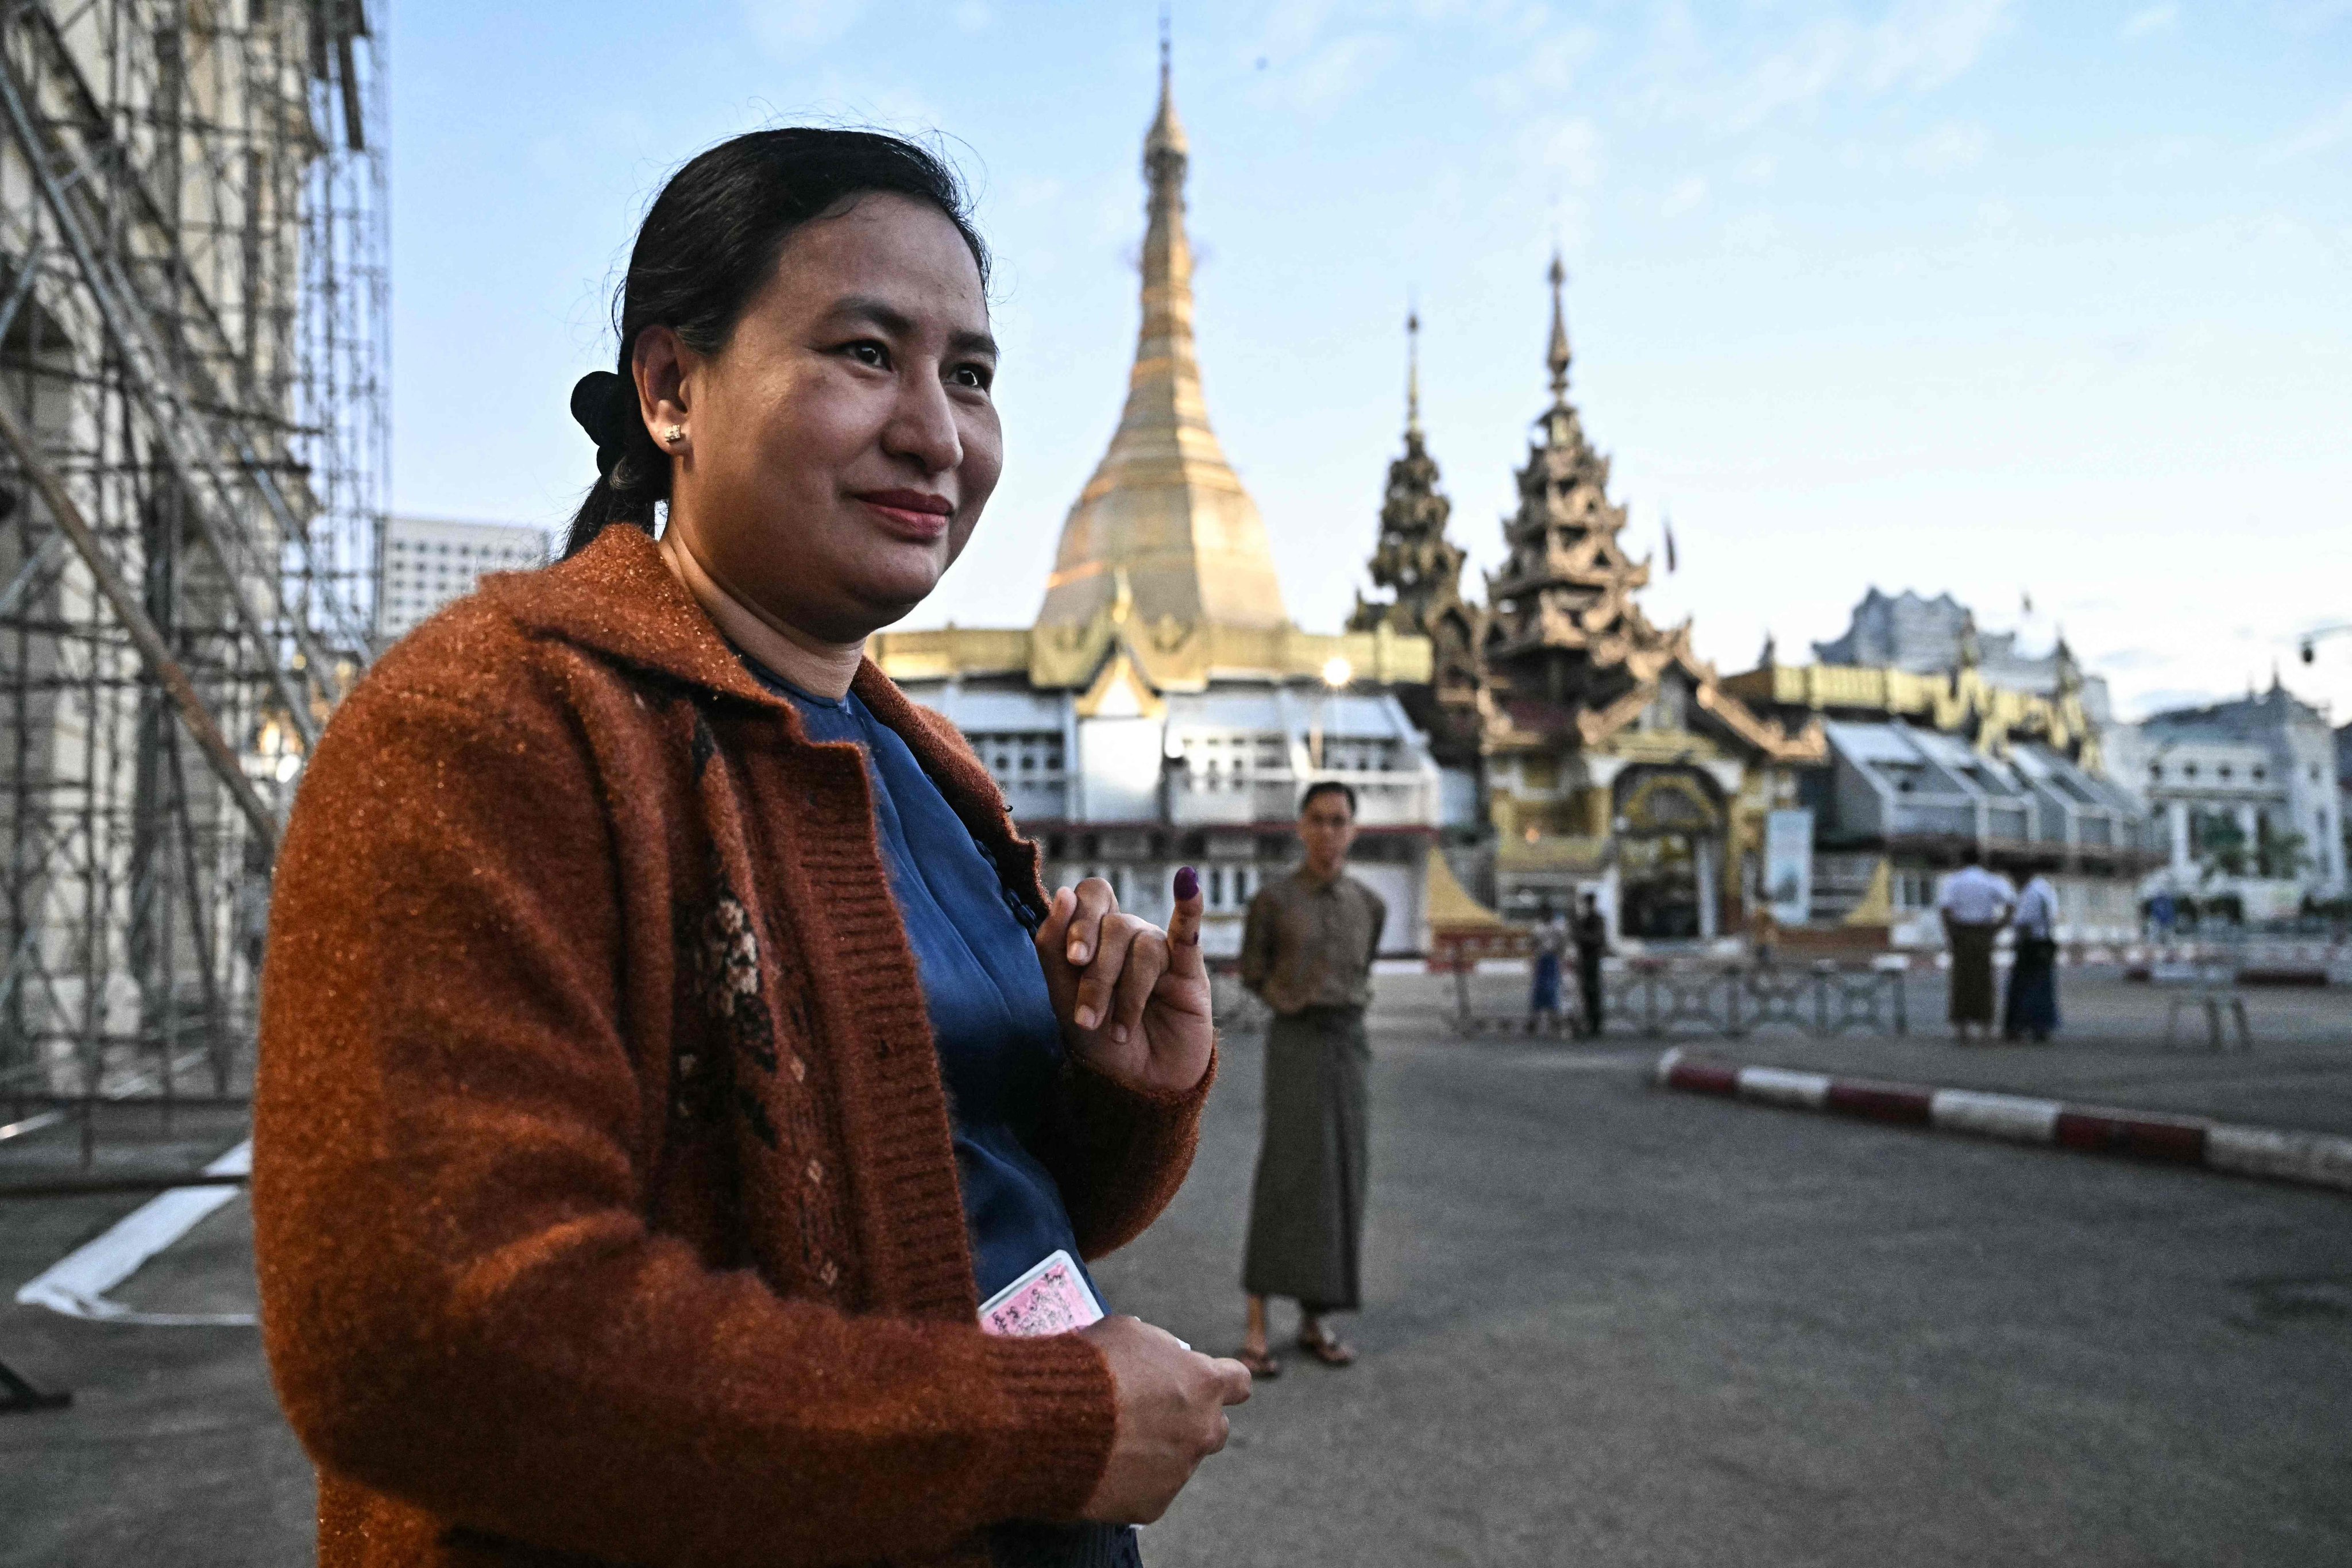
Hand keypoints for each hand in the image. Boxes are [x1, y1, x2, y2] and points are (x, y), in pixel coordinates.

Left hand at [1035, 869, 1211, 1094]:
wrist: (1136, 1089)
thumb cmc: (1099, 1044)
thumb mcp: (1063, 1000)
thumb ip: (1054, 947)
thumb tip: (1063, 891)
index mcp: (1096, 936)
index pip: (1089, 897)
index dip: (1081, 919)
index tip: (1075, 960)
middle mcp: (1128, 938)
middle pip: (1115, 923)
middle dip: (1099, 972)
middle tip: (1088, 1016)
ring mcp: (1161, 951)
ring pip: (1143, 946)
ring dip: (1127, 994)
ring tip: (1118, 1032)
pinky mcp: (1190, 971)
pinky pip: (1189, 933)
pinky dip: (1190, 908)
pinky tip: (1187, 884)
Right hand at [1077, 1315, 1252, 1523]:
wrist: (1052, 1423)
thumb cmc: (1091, 1368)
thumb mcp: (1130, 1332)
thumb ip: (1159, 1348)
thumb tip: (1166, 1358)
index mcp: (1204, 1384)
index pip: (1238, 1382)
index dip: (1221, 1381)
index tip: (1205, 1383)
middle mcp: (1202, 1430)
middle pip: (1215, 1427)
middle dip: (1193, 1420)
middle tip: (1154, 1414)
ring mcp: (1180, 1472)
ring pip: (1180, 1460)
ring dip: (1159, 1450)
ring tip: (1115, 1440)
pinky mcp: (1154, 1505)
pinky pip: (1150, 1490)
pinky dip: (1132, 1480)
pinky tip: (1104, 1465)